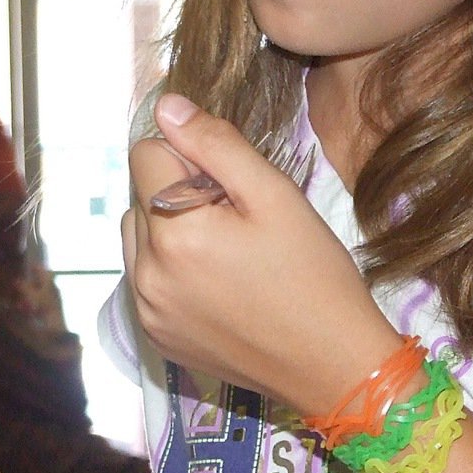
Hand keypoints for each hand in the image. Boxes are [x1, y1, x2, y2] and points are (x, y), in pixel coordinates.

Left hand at [122, 94, 401, 416]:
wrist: (333, 366)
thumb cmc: (314, 274)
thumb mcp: (275, 196)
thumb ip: (216, 144)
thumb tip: (166, 106)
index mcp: (172, 231)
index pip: (146, 153)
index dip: (191, 154)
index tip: (233, 185)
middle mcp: (144, 273)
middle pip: (140, 194)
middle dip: (180, 192)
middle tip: (239, 221)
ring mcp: (147, 311)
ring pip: (139, 236)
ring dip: (171, 230)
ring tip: (229, 253)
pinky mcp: (156, 337)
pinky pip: (146, 280)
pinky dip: (172, 270)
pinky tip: (220, 285)